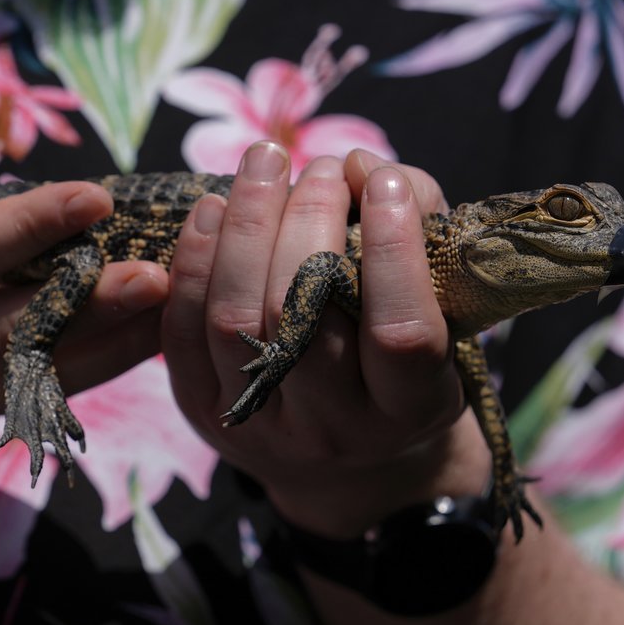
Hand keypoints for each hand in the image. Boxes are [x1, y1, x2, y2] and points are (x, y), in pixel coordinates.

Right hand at [0, 93, 168, 522]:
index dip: (26, 228)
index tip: (95, 193)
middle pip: (10, 331)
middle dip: (96, 299)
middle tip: (171, 263)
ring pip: (28, 376)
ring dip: (106, 343)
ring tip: (177, 303)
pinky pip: (15, 398)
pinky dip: (76, 370)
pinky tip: (128, 340)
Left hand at [162, 143, 490, 536]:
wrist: (349, 460)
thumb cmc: (401, 358)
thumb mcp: (440, 310)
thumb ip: (419, 231)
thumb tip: (359, 167)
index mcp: (410, 409)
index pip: (399, 332)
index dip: (392, 249)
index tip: (385, 181)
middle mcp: (333, 428)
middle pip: (303, 316)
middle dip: (306, 221)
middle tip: (319, 167)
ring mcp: (261, 425)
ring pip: (235, 318)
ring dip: (245, 226)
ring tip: (265, 164)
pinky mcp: (204, 411)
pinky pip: (182, 331)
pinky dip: (193, 259)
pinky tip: (212, 209)